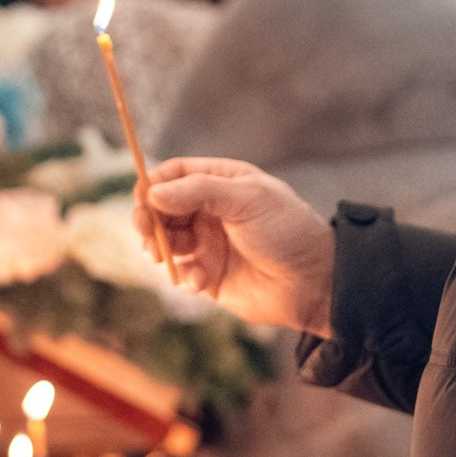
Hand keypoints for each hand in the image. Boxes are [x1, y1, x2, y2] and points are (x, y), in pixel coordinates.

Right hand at [142, 158, 335, 336]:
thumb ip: (199, 191)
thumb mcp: (246, 199)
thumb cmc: (287, 231)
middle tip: (144, 232)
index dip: (153, 184)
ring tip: (164, 257)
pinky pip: (181, 272)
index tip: (143, 200)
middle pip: (162, 207)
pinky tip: (201, 281)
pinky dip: (184, 276)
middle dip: (148, 219)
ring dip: (159, 247)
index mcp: (222, 182)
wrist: (313, 282)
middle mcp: (211, 210)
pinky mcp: (209, 275)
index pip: (174, 174)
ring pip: (165, 240)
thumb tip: (154, 193)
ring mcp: (209, 242)